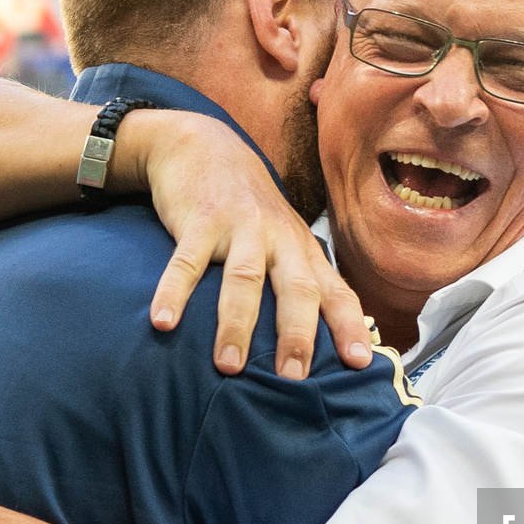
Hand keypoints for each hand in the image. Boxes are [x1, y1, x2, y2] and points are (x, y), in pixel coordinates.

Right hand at [122, 109, 372, 378]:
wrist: (204, 146)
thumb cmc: (249, 210)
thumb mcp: (284, 240)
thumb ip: (302, 283)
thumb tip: (323, 342)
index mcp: (302, 250)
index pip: (335, 291)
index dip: (349, 325)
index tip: (361, 363)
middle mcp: (279, 239)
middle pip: (296, 287)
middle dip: (297, 333)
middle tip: (293, 377)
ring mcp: (240, 227)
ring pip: (244, 279)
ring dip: (236, 324)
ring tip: (228, 367)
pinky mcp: (199, 219)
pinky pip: (186, 261)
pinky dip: (174, 292)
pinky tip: (163, 323)